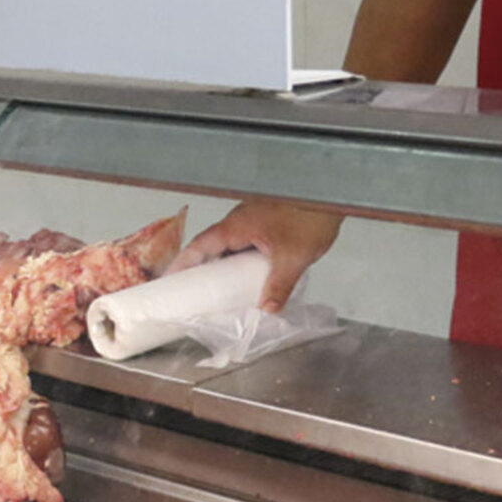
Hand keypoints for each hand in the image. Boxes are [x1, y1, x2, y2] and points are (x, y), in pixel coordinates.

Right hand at [167, 200, 343, 312]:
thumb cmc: (312, 213)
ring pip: (229, 244)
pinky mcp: (266, 222)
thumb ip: (278, 286)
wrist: (331, 193)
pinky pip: (245, 242)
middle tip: (191, 290)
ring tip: (218, 288)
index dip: (183, 263)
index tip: (170, 279)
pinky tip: (248, 274)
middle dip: (200, 267)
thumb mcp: (293, 258)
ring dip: (222, 263)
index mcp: (238, 225)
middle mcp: (241, 220)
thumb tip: (267, 309)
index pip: (201, 245)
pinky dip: (240, 258)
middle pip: (211, 246)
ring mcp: (253, 220)